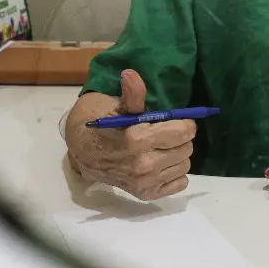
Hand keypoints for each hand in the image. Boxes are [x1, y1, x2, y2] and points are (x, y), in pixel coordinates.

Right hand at [64, 69, 195, 200]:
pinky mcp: (146, 194)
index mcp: (138, 140)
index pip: (184, 131)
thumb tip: (131, 74)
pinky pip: (180, 183)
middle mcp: (144, 164)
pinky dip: (174, 173)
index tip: (177, 120)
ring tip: (161, 148)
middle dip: (180, 138)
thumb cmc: (100, 125)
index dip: (184, 122)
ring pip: (185, 165)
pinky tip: (161, 163)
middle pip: (187, 148)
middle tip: (166, 133)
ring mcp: (145, 182)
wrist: (81, 152)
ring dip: (177, 155)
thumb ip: (132, 95)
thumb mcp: (115, 106)